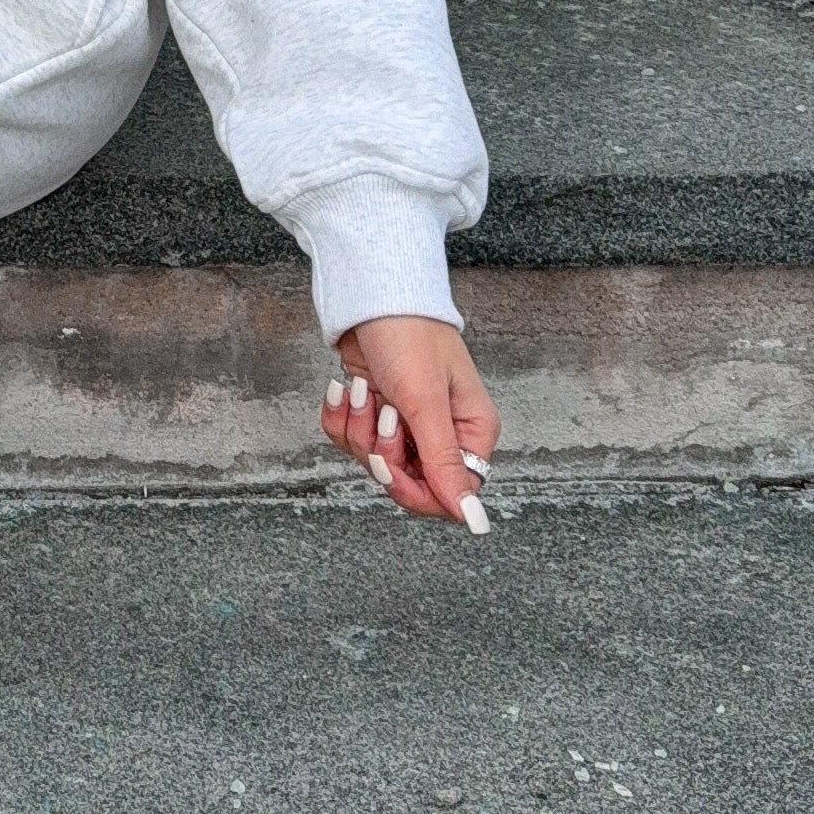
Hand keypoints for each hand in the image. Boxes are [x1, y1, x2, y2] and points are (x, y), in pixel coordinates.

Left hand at [325, 313, 496, 534]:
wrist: (370, 292)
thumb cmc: (409, 334)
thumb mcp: (425, 402)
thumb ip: (445, 464)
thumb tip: (473, 521)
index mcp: (471, 433)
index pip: (449, 496)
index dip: (413, 490)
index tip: (388, 464)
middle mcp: (443, 433)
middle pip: (407, 481)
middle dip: (380, 451)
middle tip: (381, 413)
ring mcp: (406, 423)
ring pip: (373, 461)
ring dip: (358, 427)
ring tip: (365, 389)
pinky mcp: (374, 411)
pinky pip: (349, 439)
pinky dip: (340, 416)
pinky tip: (346, 386)